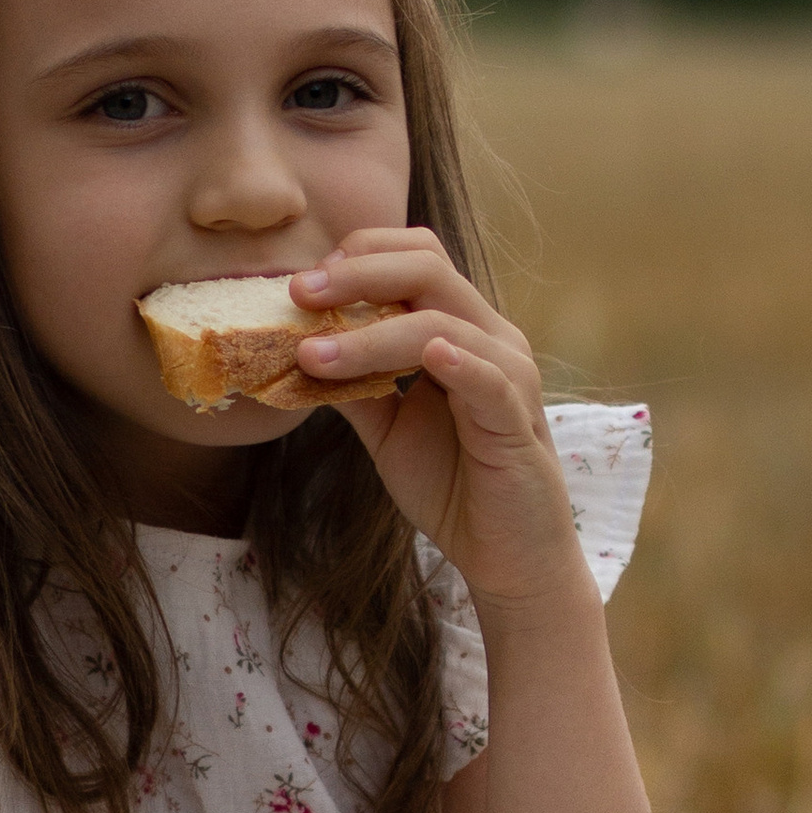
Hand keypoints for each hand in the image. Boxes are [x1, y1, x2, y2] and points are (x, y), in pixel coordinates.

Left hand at [288, 231, 587, 614]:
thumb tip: (293, 351)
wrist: (505, 555)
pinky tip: (426, 356)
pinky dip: (457, 361)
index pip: (415, 258)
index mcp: (460, 329)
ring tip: (314, 354)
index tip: (301, 284)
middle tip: (298, 292)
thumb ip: (352, 386)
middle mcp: (489, 338)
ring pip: (441, 323)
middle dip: (357, 274)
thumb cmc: (453, 485)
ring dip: (371, 334)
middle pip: (427, 268)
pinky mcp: (518, 421)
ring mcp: (509, 374)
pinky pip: (489, 379)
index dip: (358, 257)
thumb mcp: (387, 428)